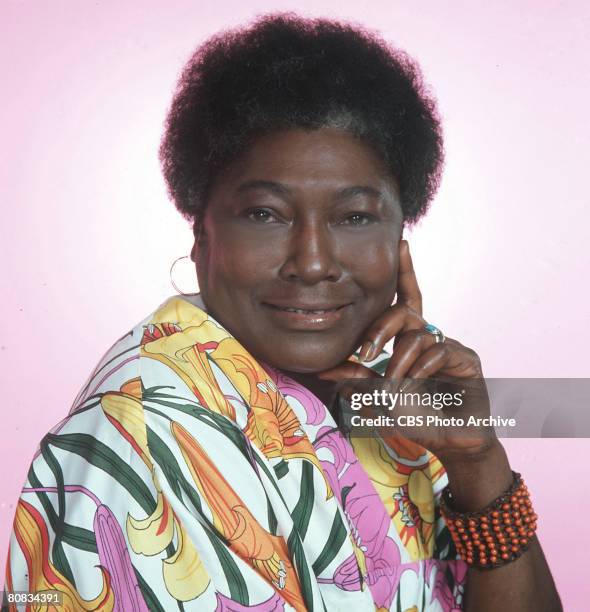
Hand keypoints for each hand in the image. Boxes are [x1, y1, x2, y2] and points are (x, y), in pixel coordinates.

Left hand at [317, 240, 493, 463]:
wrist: (450, 441)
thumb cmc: (415, 417)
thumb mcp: (378, 397)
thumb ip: (357, 379)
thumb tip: (324, 368)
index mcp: (409, 340)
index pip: (405, 300)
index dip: (405, 272)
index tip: (402, 243)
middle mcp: (429, 337)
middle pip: (405, 312)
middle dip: (381, 328)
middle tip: (366, 351)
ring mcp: (449, 346)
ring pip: (417, 335)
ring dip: (399, 362)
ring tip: (392, 386)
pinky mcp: (467, 360)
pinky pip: (439, 351)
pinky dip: (422, 369)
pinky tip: (416, 384)